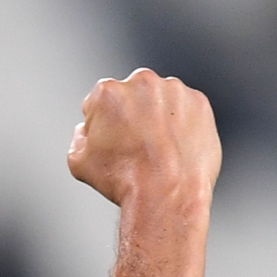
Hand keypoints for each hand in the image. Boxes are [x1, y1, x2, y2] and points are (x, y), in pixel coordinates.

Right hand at [67, 69, 221, 206]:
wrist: (166, 193)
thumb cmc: (123, 179)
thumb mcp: (78, 162)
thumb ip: (79, 137)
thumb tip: (87, 131)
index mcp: (108, 92)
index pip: (98, 102)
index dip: (100, 124)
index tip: (109, 141)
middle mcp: (142, 82)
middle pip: (130, 96)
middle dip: (130, 115)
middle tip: (132, 146)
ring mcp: (174, 90)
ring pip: (160, 101)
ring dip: (156, 118)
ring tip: (155, 150)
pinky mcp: (199, 103)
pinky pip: (185, 110)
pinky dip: (180, 124)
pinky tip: (173, 148)